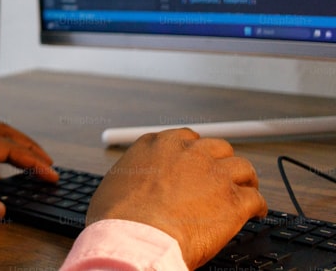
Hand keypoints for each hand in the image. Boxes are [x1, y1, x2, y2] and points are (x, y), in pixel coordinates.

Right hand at [86, 128, 267, 268]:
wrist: (135, 237)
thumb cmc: (118, 217)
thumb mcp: (116, 182)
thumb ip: (134, 174)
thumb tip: (134, 185)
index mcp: (157, 145)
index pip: (186, 138)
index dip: (194, 153)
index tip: (197, 164)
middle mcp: (188, 152)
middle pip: (218, 148)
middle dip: (221, 162)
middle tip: (222, 177)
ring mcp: (213, 174)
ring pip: (242, 167)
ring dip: (244, 180)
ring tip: (246, 190)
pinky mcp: (233, 200)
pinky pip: (256, 198)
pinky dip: (258, 206)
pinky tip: (256, 213)